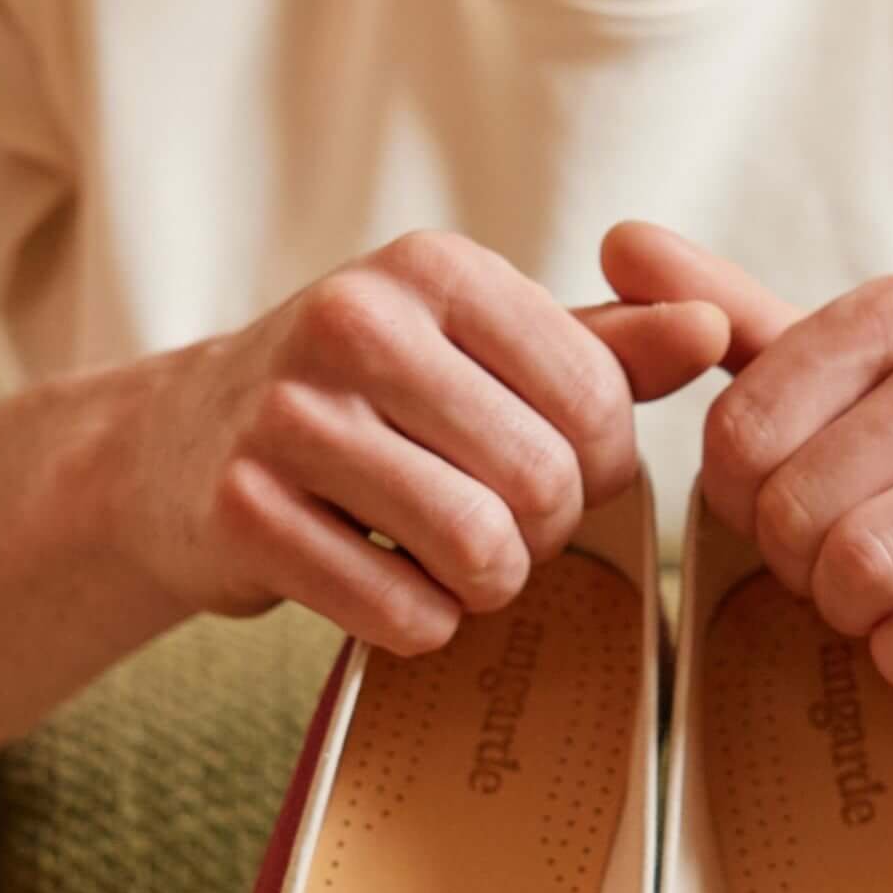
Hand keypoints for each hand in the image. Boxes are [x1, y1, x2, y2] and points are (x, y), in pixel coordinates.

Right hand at [117, 226, 730, 650]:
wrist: (174, 448)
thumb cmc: (361, 397)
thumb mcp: (474, 348)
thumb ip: (601, 348)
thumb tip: (719, 333)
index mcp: (430, 267)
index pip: (595, 398)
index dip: (599, 466)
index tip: (552, 470)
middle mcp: (353, 321)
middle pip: (544, 481)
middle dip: (543, 532)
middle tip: (496, 527)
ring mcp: (287, 416)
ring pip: (478, 550)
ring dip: (484, 585)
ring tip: (446, 558)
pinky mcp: (241, 511)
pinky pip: (401, 614)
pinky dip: (415, 625)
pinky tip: (381, 586)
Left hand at [600, 219, 892, 687]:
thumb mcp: (866, 366)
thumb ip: (739, 314)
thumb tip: (617, 241)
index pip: (740, 427)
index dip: (740, 498)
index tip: (787, 506)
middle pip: (794, 508)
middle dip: (796, 566)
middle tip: (837, 569)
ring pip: (862, 570)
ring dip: (851, 617)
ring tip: (883, 602)